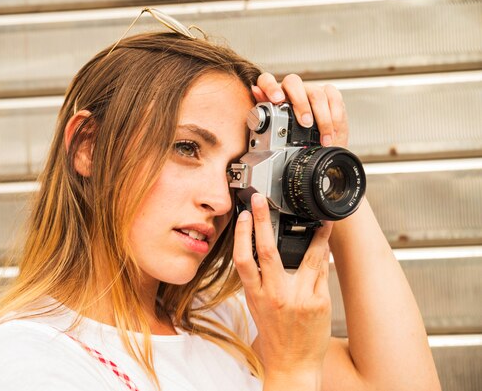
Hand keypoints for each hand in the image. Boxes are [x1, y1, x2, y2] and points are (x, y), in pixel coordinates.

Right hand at [233, 193, 332, 380]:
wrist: (293, 365)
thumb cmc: (274, 337)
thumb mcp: (256, 307)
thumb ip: (258, 280)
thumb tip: (259, 252)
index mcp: (255, 296)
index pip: (243, 259)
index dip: (242, 235)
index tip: (245, 215)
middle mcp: (275, 295)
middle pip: (267, 251)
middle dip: (263, 222)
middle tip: (263, 202)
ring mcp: (299, 298)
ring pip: (306, 257)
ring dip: (315, 235)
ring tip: (319, 219)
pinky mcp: (319, 302)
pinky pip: (322, 271)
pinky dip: (323, 255)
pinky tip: (325, 244)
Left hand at [251, 72, 348, 147]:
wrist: (317, 146)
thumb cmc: (294, 138)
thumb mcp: (276, 130)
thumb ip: (267, 110)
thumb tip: (256, 90)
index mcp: (275, 96)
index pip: (267, 80)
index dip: (270, 87)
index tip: (277, 100)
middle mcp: (292, 90)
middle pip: (293, 83)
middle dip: (300, 104)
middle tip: (305, 124)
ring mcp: (311, 90)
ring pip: (316, 94)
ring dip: (322, 119)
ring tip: (322, 137)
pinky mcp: (329, 94)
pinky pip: (334, 98)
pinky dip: (334, 117)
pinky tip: (332, 131)